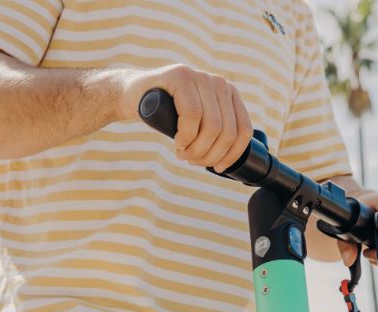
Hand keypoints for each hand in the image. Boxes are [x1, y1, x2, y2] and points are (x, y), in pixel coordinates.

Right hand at [120, 64, 252, 172]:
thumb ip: (216, 132)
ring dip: (196, 149)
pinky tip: (178, 142)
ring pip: (212, 126)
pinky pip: (193, 115)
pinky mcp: (181, 76)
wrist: (133, 95)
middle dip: (209, 155)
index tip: (217, 168)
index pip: (244, 131)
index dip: (232, 155)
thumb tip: (230, 160)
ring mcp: (201, 77)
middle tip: (191, 160)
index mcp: (230, 95)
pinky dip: (186, 136)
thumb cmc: (167, 114)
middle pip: (227, 132)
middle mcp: (220, 83)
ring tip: (182, 154)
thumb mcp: (198, 123)